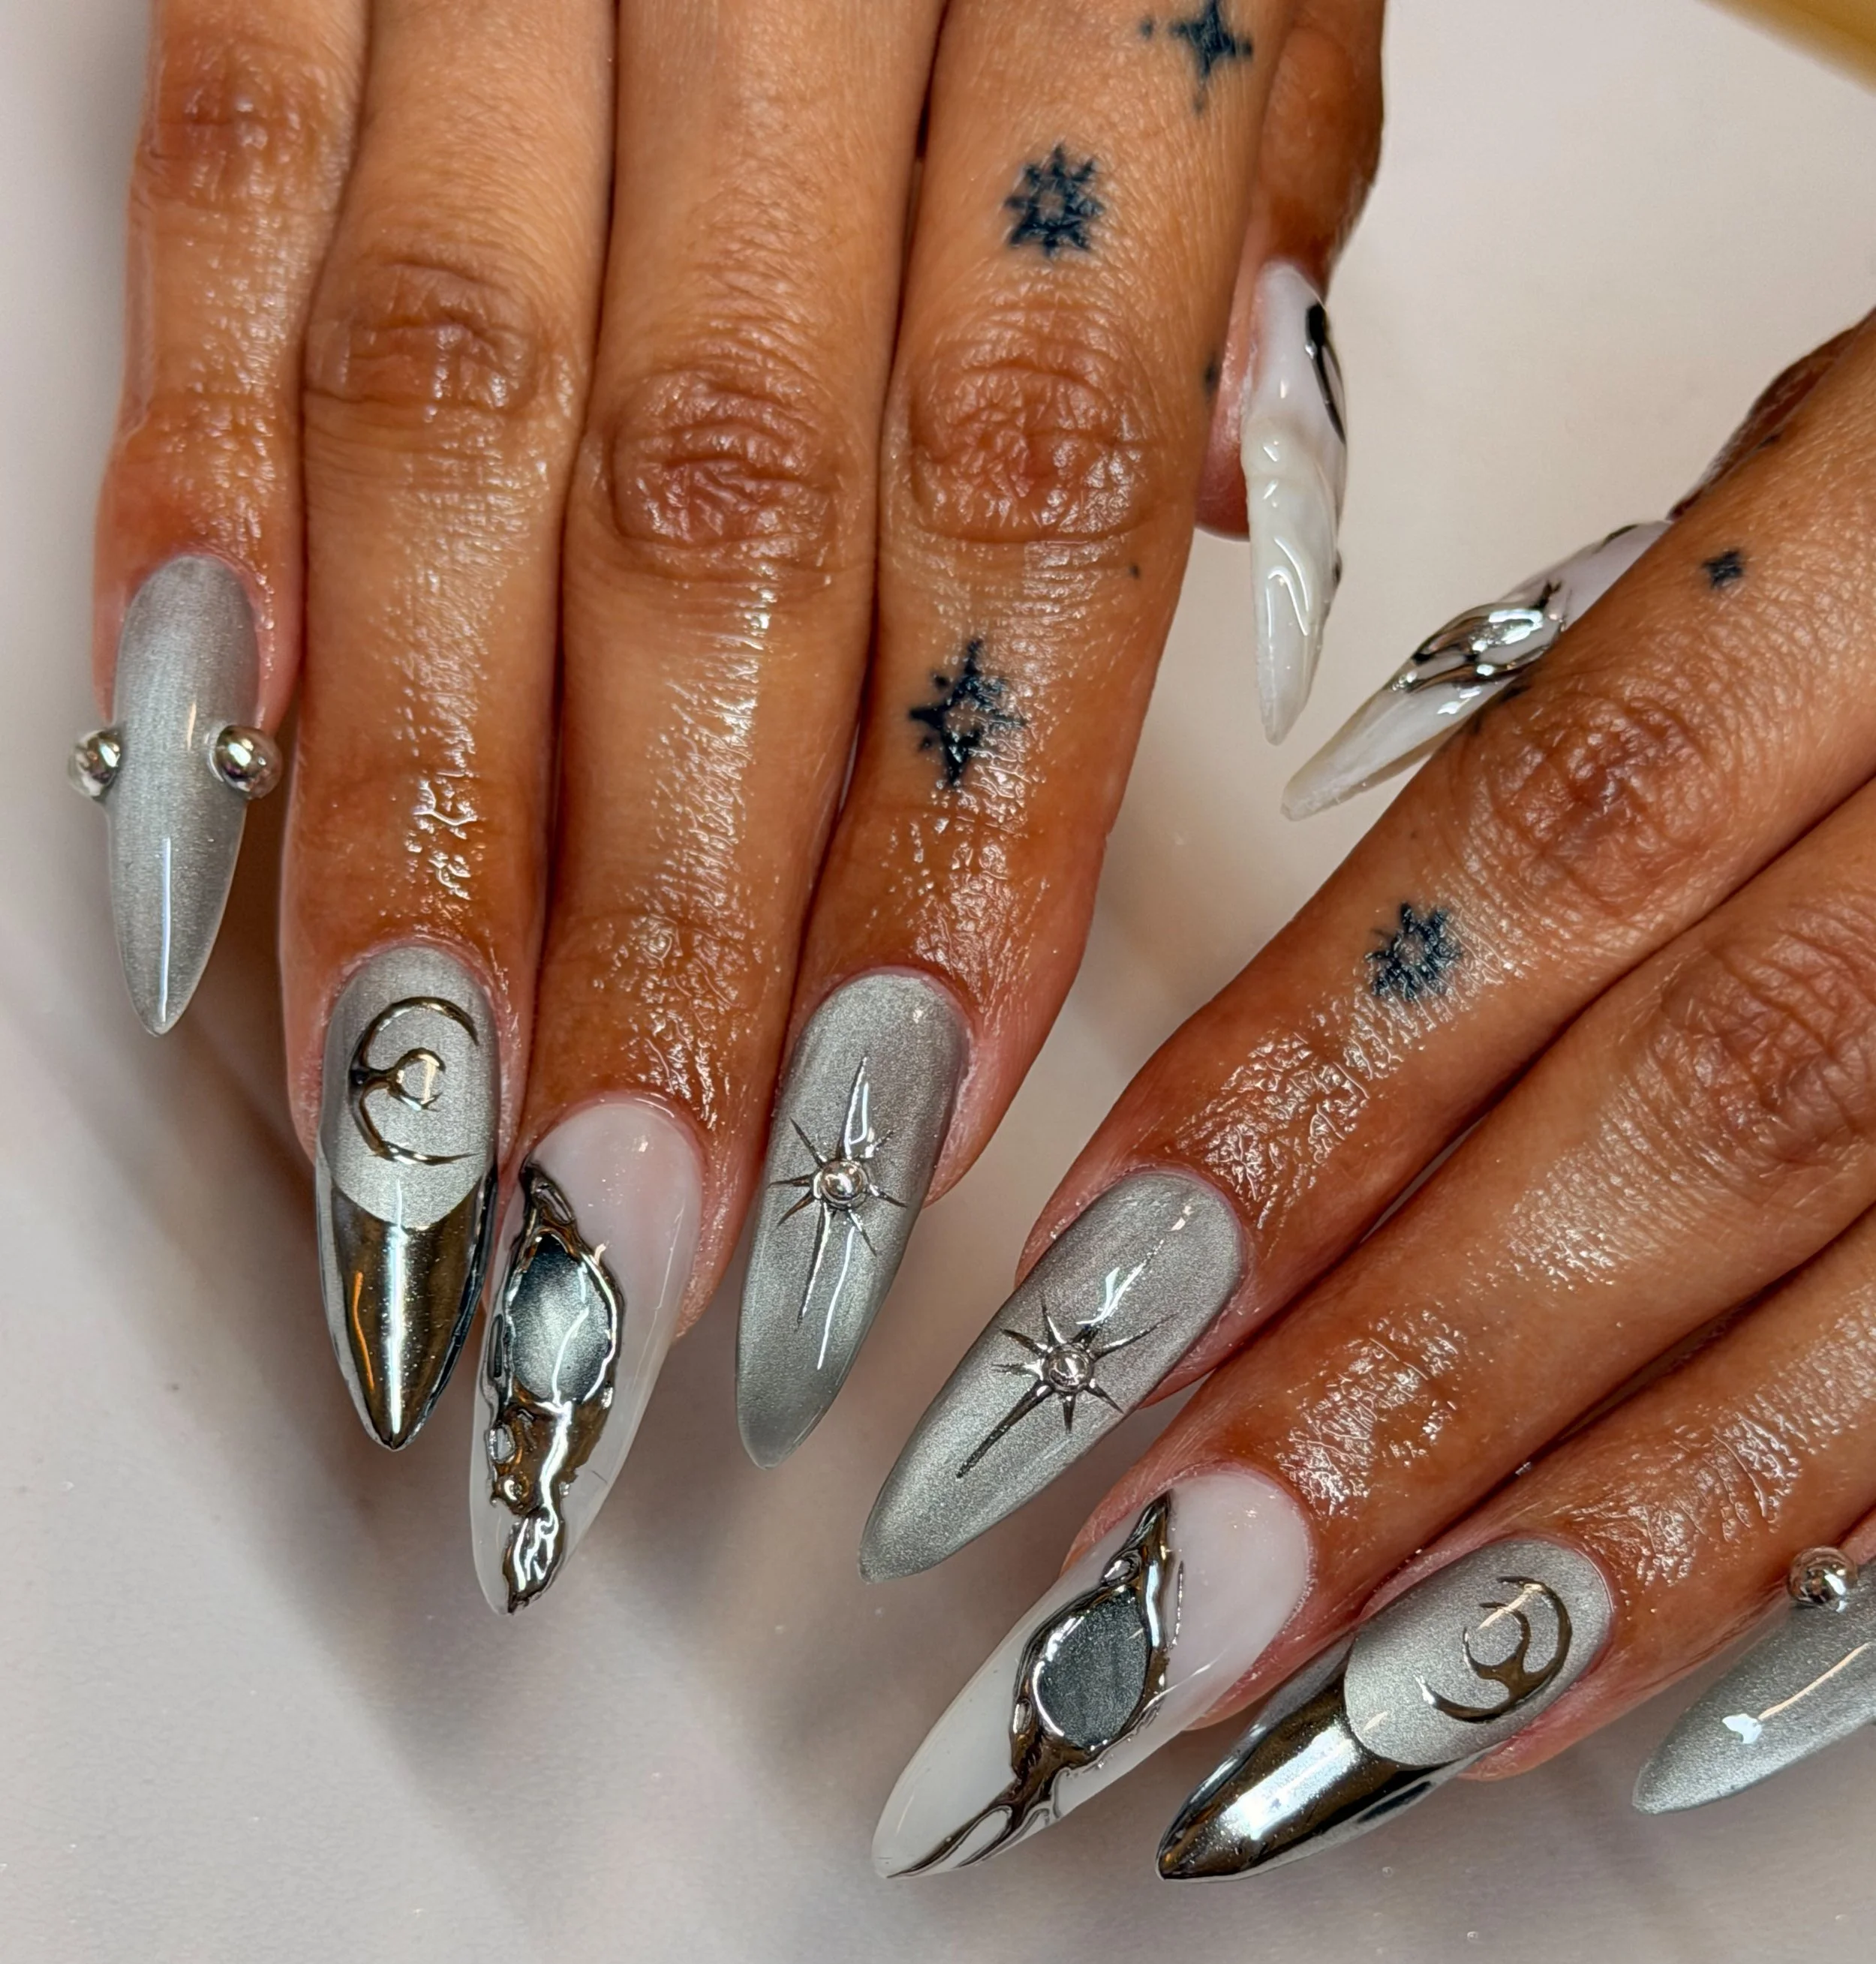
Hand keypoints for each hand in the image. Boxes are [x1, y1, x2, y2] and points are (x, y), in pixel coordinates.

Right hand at [74, 0, 1381, 1612]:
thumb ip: (1225, 237)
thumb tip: (1212, 565)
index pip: (1024, 505)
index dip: (945, 863)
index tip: (878, 1156)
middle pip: (720, 538)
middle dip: (657, 947)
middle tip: (612, 1271)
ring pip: (442, 439)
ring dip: (411, 843)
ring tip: (403, 1155)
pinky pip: (218, 227)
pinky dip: (189, 547)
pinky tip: (183, 839)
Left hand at [866, 315, 1875, 1880]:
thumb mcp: (1817, 479)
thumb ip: (1595, 696)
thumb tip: (1306, 938)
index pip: (1553, 845)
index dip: (1292, 1110)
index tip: (1050, 1346)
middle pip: (1695, 1119)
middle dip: (1388, 1401)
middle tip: (1119, 1640)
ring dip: (1585, 1549)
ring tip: (1328, 1741)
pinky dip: (1818, 1556)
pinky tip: (1612, 1705)